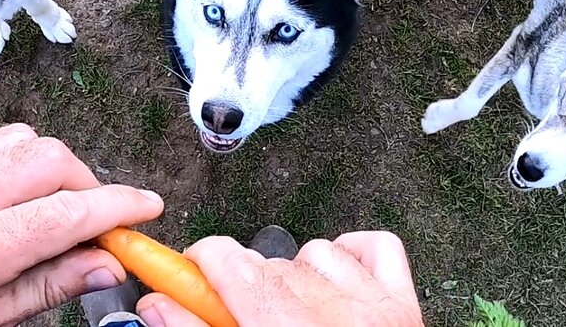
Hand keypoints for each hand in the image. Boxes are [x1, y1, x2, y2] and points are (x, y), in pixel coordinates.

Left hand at [0, 124, 163, 326]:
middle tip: (97, 223)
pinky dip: (22, 156)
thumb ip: (45, 288)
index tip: (148, 209)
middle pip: (53, 161)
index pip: (67, 213)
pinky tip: (20, 190)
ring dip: (57, 168)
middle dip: (91, 185)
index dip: (119, 208)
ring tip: (56, 209)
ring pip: (27, 140)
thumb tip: (105, 264)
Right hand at [136, 231, 423, 326]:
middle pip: (270, 265)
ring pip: (317, 254)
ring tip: (286, 314)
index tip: (189, 272)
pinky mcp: (403, 306)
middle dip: (243, 285)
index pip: (236, 266)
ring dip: (294, 276)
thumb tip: (161, 306)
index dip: (205, 260)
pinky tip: (331, 285)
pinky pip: (373, 249)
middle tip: (235, 316)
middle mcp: (339, 316)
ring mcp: (377, 309)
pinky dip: (351, 257)